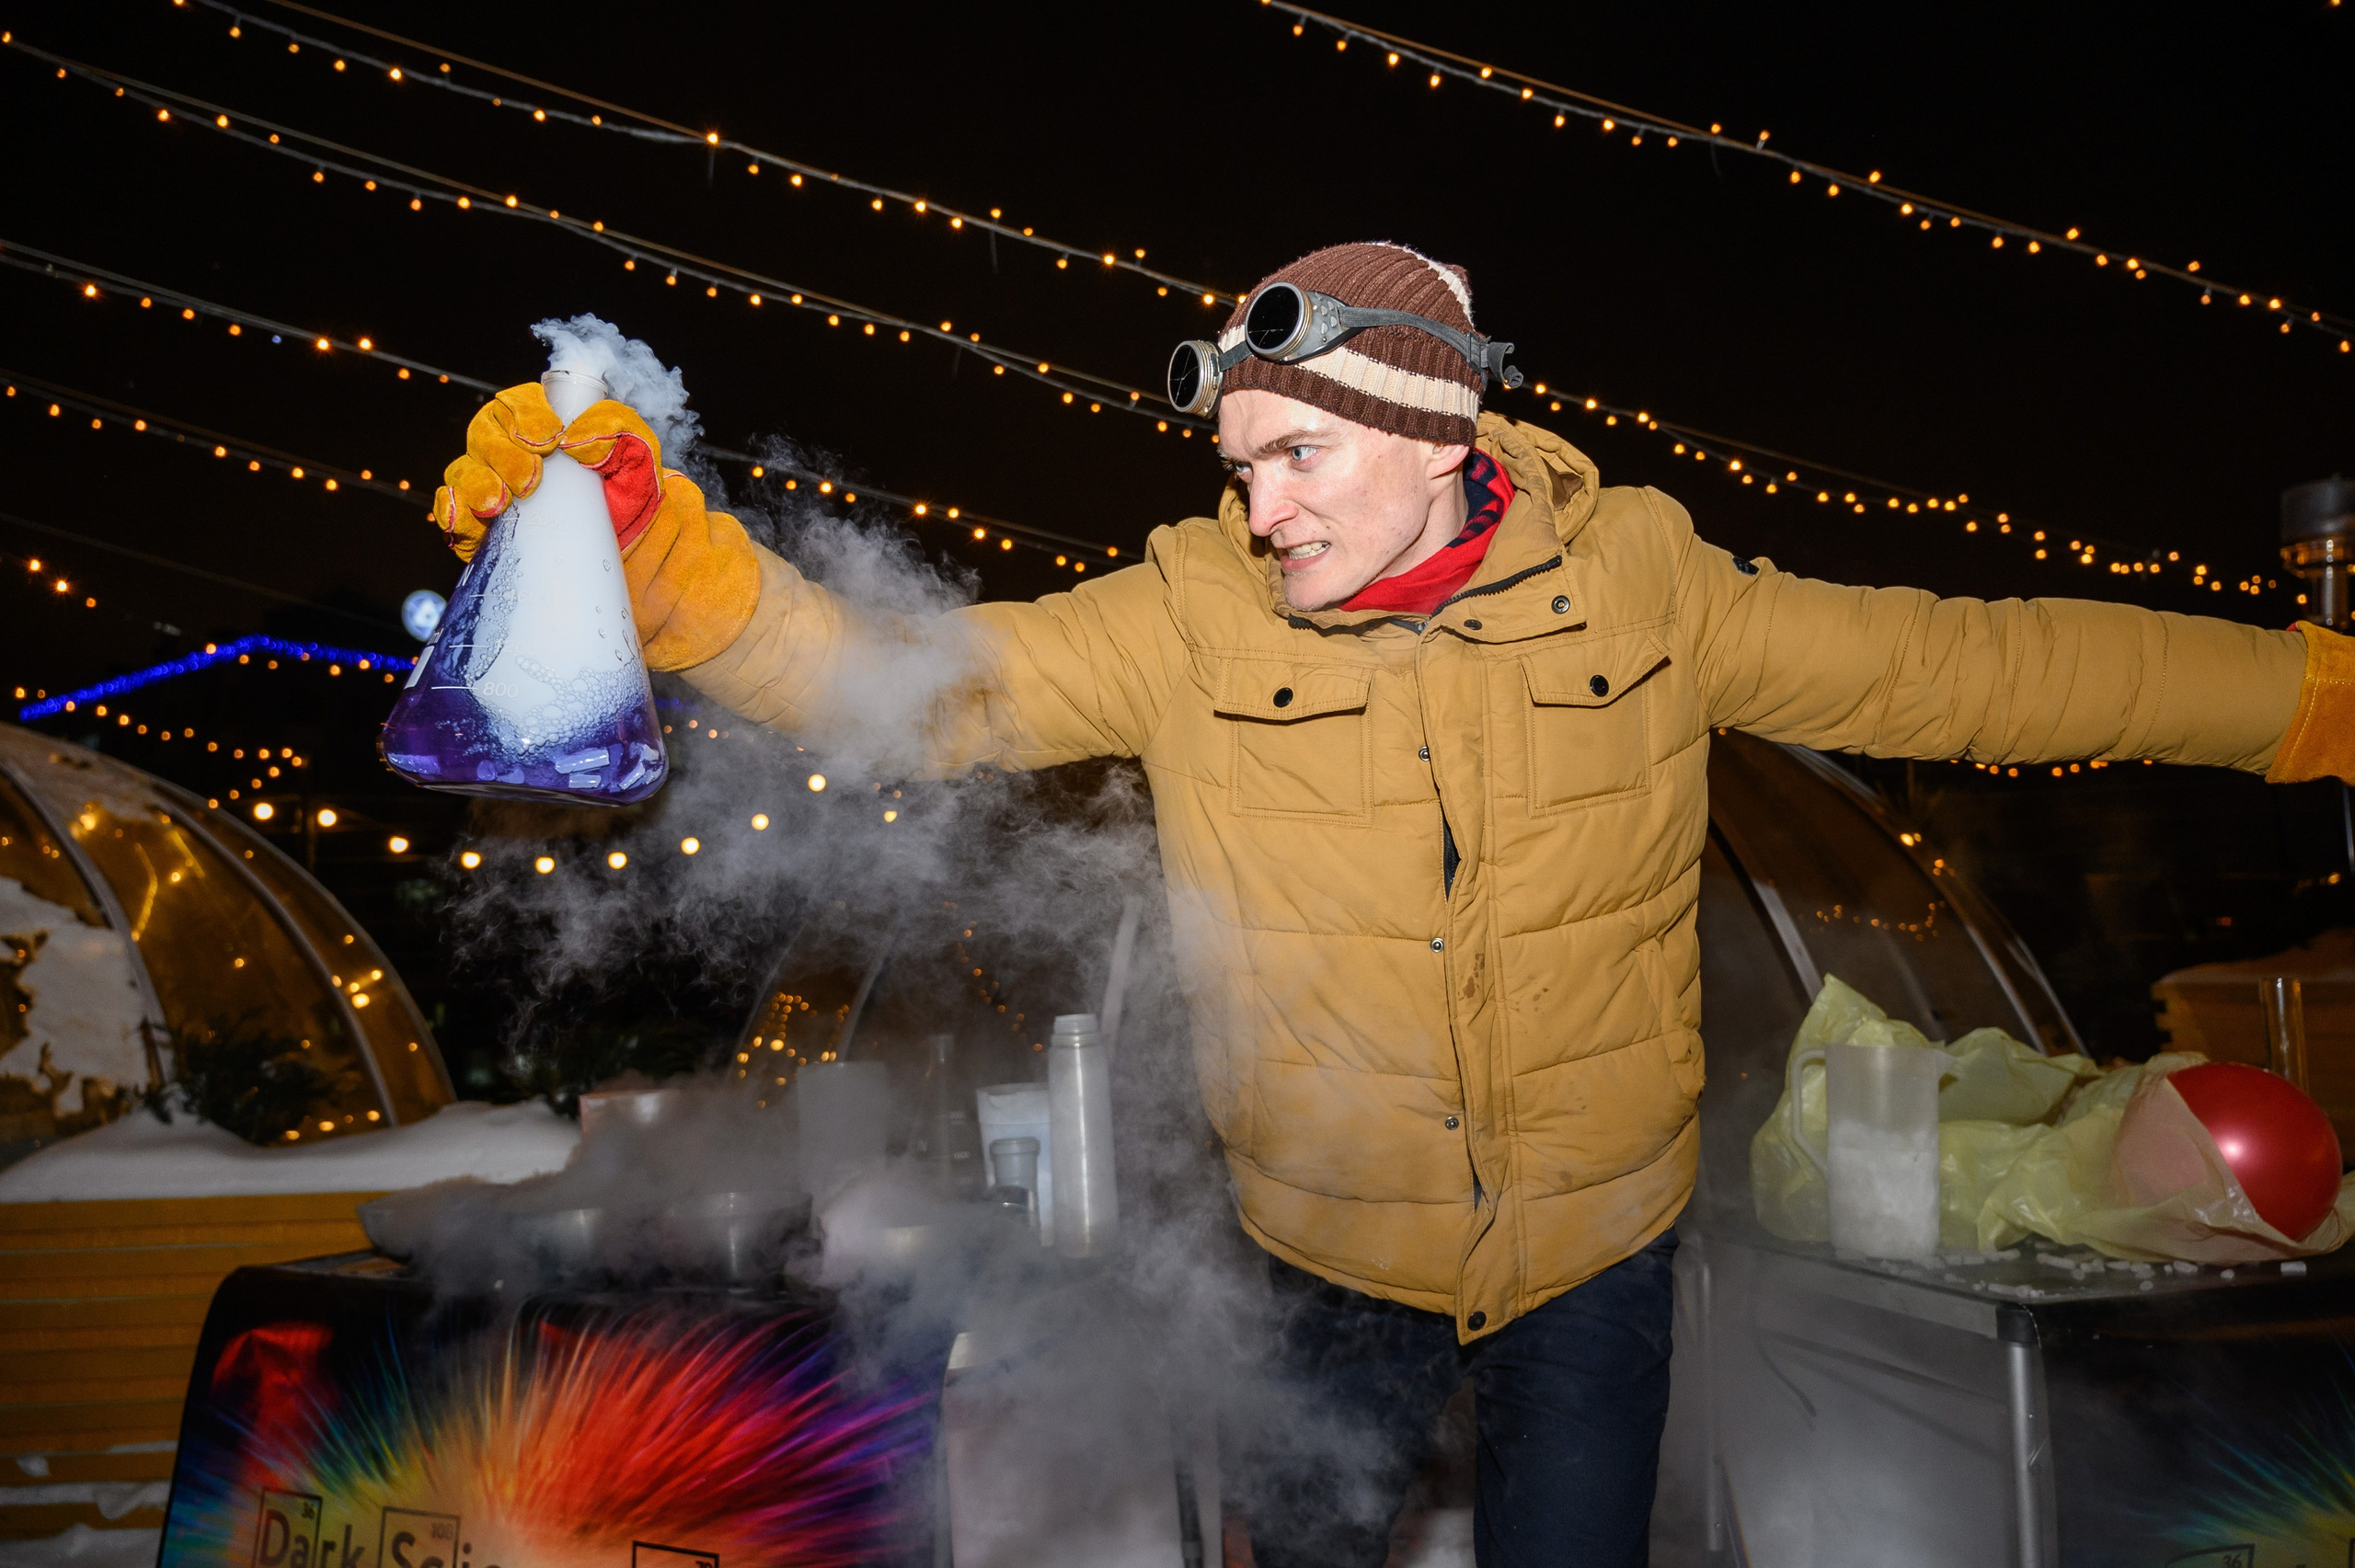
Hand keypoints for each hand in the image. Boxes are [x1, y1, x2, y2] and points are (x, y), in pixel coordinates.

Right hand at [430, 382, 666, 561]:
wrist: (626, 548)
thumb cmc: (626, 492)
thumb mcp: (637, 457)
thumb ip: (621, 433)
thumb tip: (581, 440)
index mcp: (541, 423)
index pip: (517, 402)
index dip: (525, 414)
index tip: (548, 439)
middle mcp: (507, 449)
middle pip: (484, 434)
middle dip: (503, 454)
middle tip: (531, 479)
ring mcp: (489, 484)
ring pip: (464, 471)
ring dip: (478, 485)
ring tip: (500, 503)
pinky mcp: (479, 523)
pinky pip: (452, 511)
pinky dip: (452, 513)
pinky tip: (465, 519)